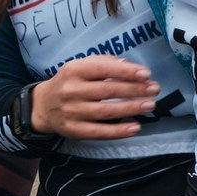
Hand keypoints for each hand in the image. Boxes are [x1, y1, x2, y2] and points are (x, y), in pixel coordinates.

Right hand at [31, 55, 163, 138]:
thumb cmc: (69, 82)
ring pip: (106, 111)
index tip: (146, 74)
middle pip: (108, 90)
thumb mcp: (81, 66)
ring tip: (150, 105)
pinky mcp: (74, 130)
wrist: (42, 106)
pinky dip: (119, 131)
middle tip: (154, 89)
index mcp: (74, 70)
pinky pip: (100, 132)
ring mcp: (72, 112)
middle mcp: (71, 90)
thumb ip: (104, 63)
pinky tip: (135, 127)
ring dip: (131, 108)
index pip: (103, 69)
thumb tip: (129, 65)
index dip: (126, 72)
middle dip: (134, 90)